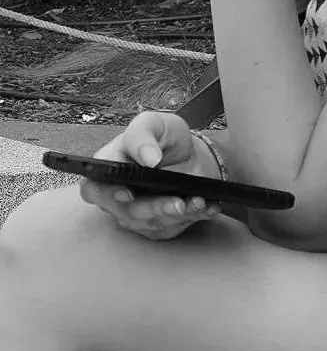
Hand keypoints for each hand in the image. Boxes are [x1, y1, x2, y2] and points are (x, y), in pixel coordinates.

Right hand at [79, 111, 220, 240]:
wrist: (190, 155)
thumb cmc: (164, 137)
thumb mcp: (154, 123)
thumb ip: (143, 134)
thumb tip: (148, 158)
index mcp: (109, 169)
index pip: (94, 188)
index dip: (107, 194)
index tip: (128, 193)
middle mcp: (118, 196)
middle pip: (129, 212)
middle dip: (156, 208)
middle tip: (178, 201)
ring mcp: (138, 214)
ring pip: (153, 224)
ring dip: (179, 214)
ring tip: (198, 201)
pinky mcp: (159, 224)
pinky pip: (175, 227)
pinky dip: (194, 217)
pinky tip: (208, 207)